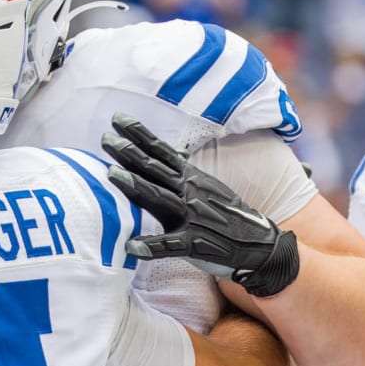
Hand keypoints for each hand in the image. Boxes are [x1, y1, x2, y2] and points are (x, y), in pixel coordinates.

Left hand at [100, 113, 299, 295]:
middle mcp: (188, 193)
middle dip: (129, 153)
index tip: (117, 118)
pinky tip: (131, 247)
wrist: (258, 243)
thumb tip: (166, 150)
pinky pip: (171, 245)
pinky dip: (151, 246)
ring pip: (159, 198)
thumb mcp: (204, 185)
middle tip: (105, 138)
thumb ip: (181, 171)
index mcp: (188, 179)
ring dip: (135, 186)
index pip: (160, 152)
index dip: (139, 134)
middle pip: (154, 169)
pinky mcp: (195, 243)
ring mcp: (191, 217)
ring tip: (111, 174)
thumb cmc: (224, 213)